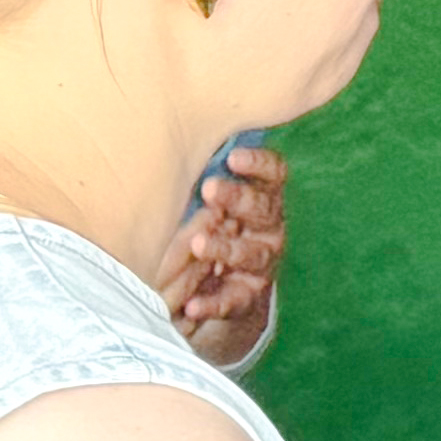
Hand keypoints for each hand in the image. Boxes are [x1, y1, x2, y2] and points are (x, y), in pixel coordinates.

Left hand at [162, 145, 286, 366]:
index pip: (274, 176)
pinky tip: (191, 306)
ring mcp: (260, 265)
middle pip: (263, 210)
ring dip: (225, 247)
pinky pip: (232, 301)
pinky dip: (212, 303)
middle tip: (209, 189)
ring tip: (198, 244)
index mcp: (263, 199)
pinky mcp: (246, 299)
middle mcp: (269, 230)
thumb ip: (204, 175)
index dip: (260, 165)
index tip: (234, 157)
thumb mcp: (210, 202)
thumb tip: (167, 134)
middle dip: (238, 199)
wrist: (220, 289)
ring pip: (251, 254)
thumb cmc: (208, 228)